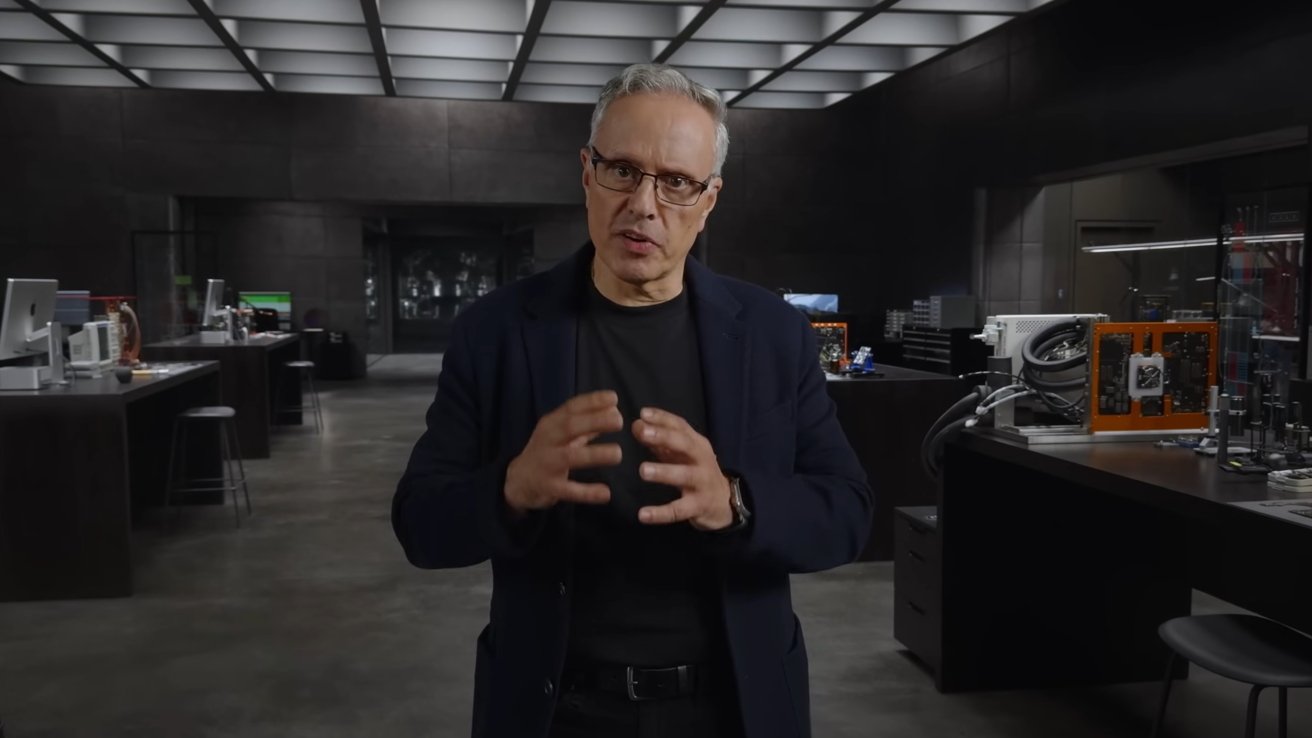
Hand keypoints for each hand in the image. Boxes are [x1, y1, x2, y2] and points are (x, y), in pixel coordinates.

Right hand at [504, 390, 622, 514]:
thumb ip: (587, 424)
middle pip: (570, 427)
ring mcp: (547, 463)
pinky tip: (605, 493)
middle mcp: (548, 440)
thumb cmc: (547, 451)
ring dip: (594, 454)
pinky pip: (568, 490)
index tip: (614, 398)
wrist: (518, 480)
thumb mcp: (562, 434)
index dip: (592, 401)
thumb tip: (614, 411)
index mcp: (552, 423)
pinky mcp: (548, 487)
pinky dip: (587, 492)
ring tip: (617, 454)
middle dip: (594, 421)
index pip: (571, 407)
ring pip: (570, 457)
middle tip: (619, 421)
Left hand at [631, 407, 733, 530]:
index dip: (662, 418)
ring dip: (664, 472)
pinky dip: (661, 513)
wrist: (724, 502)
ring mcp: (702, 483)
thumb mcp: (681, 454)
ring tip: (643, 470)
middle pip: (685, 445)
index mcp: (697, 444)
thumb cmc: (696, 472)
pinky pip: (678, 510)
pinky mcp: (698, 506)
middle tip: (643, 432)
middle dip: (664, 437)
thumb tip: (637, 425)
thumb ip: (660, 441)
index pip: (680, 426)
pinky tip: (643, 515)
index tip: (643, 413)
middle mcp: (702, 460)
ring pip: (684, 475)